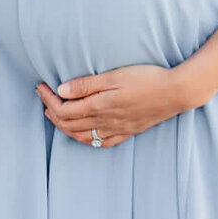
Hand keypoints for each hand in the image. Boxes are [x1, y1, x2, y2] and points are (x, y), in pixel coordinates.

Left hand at [37, 64, 193, 150]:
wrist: (176, 92)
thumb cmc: (147, 78)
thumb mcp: (114, 76)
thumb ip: (86, 85)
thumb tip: (61, 90)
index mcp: (99, 106)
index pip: (63, 109)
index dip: (48, 99)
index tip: (41, 86)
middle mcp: (105, 122)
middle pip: (68, 124)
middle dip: (51, 111)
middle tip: (44, 97)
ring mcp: (116, 129)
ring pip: (81, 136)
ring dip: (64, 126)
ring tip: (56, 115)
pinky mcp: (127, 132)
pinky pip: (101, 142)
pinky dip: (86, 139)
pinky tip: (83, 133)